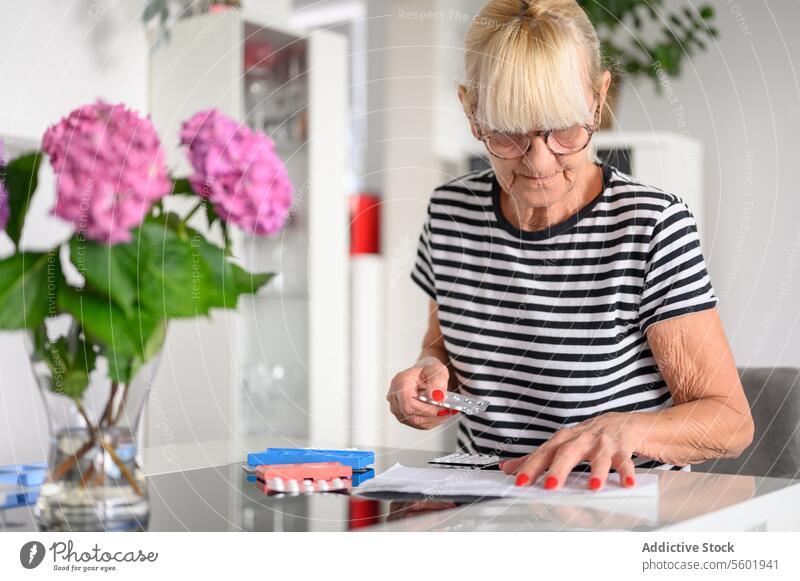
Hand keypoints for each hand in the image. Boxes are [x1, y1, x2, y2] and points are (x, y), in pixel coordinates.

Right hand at [386, 356, 458, 429]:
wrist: (424, 375)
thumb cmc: (428, 371)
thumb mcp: (436, 370)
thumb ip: (437, 382)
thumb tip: (437, 397)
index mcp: (400, 382)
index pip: (409, 404)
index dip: (427, 409)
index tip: (444, 408)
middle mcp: (395, 397)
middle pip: (413, 415)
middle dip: (434, 415)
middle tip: (450, 410)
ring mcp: (397, 408)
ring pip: (416, 422)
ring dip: (435, 419)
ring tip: (447, 410)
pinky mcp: (404, 417)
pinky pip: (419, 424)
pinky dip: (432, 421)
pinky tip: (440, 413)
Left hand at [499, 412, 642, 490]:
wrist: (621, 422)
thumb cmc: (586, 437)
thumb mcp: (560, 445)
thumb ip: (534, 458)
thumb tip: (506, 467)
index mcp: (563, 441)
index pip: (543, 454)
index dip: (530, 467)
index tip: (520, 482)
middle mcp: (581, 440)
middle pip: (568, 452)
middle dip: (559, 469)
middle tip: (551, 485)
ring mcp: (602, 443)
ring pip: (598, 456)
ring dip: (596, 470)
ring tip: (593, 486)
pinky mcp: (622, 447)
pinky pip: (625, 460)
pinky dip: (626, 471)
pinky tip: (626, 483)